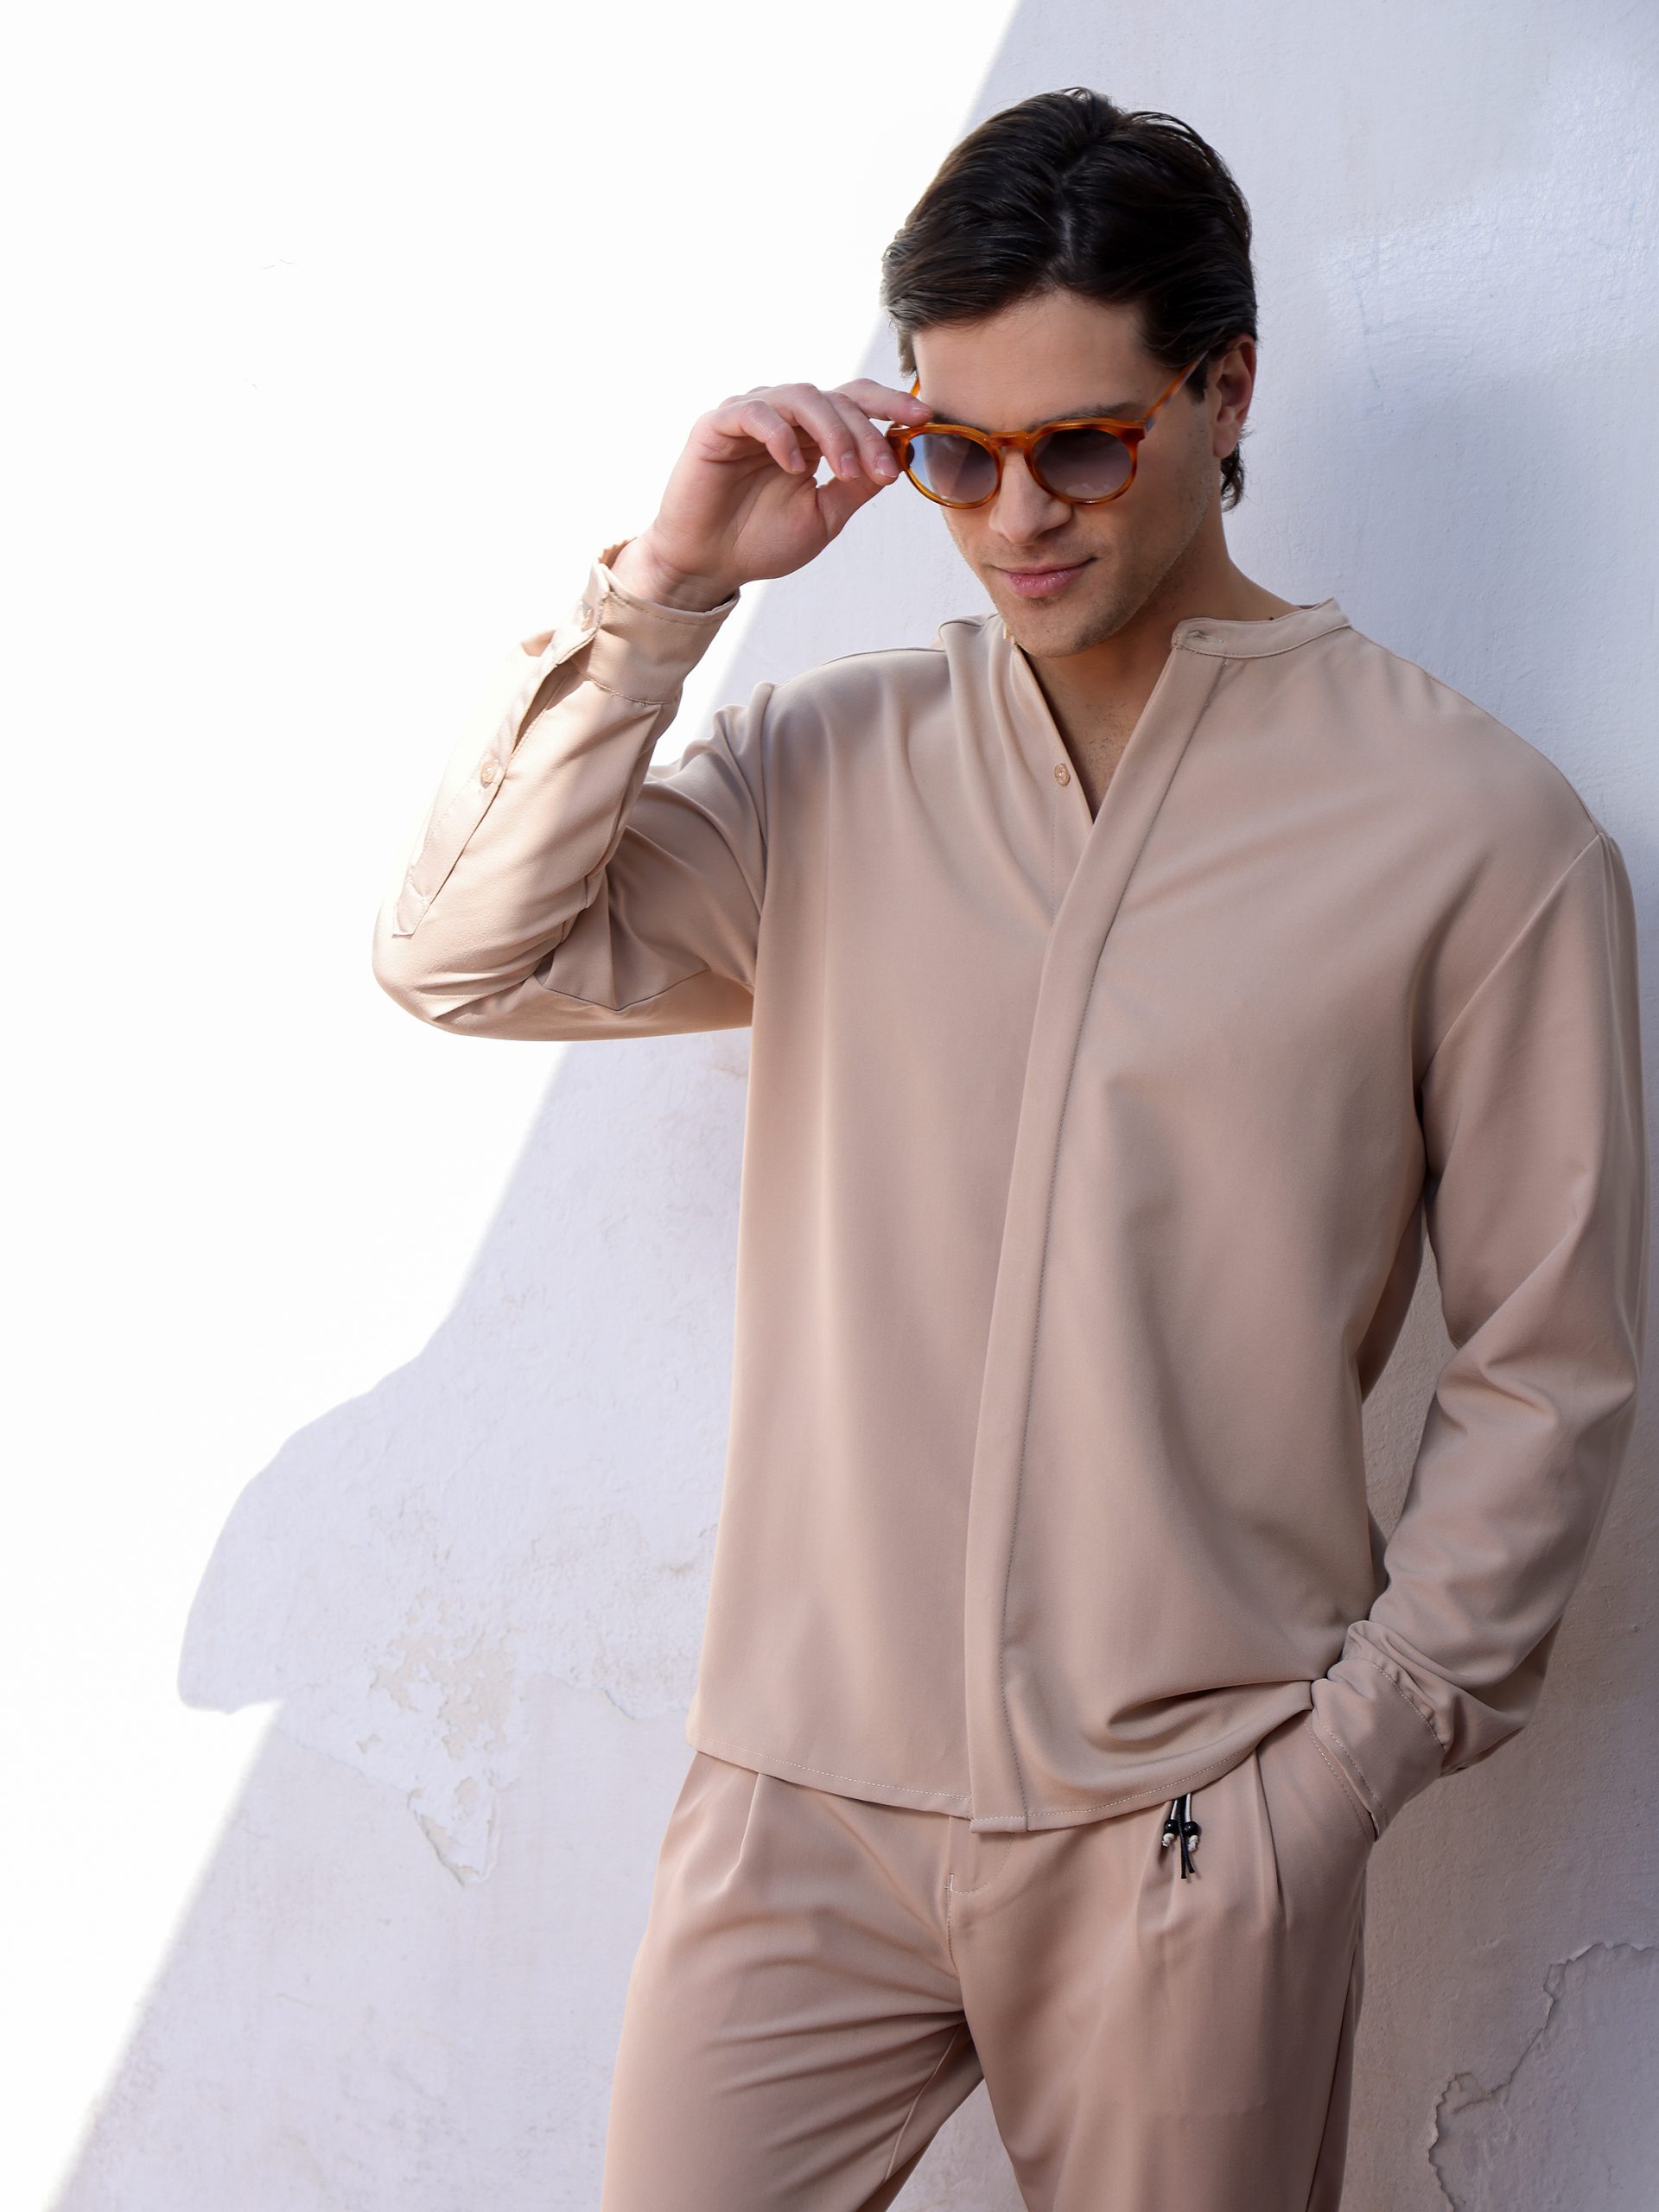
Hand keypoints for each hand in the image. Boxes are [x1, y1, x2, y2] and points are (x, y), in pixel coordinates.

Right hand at [614, 379, 935, 609]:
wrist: (707, 566)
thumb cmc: (760, 542)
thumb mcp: (823, 516)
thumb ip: (856, 486)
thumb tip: (897, 455)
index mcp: (810, 435)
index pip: (855, 401)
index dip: (889, 405)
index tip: (924, 421)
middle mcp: (783, 417)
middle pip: (836, 399)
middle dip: (866, 433)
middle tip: (884, 471)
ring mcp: (750, 416)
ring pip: (803, 397)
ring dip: (833, 432)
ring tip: (845, 471)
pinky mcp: (717, 425)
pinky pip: (756, 412)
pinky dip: (781, 435)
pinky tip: (795, 467)